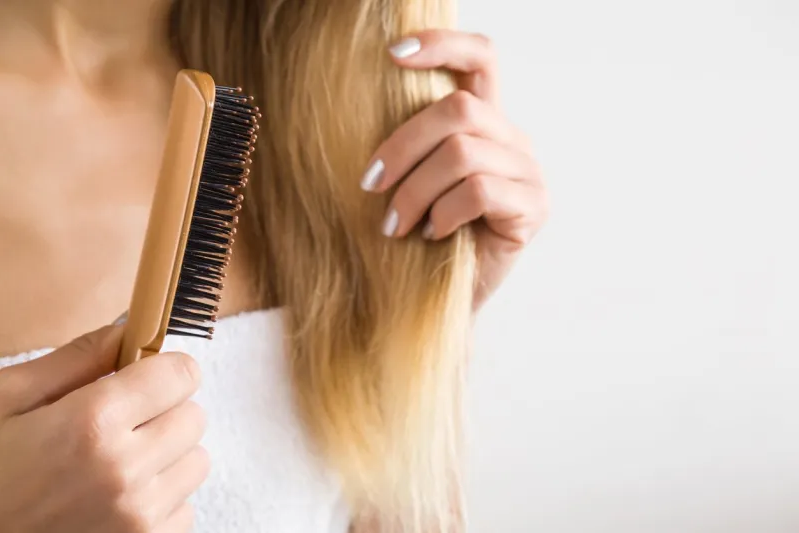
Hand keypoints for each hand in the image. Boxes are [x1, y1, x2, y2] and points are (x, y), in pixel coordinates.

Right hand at [0, 326, 206, 532]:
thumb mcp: (6, 400)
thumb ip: (77, 360)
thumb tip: (129, 329)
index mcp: (92, 423)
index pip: (181, 375)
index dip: (162, 370)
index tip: (142, 377)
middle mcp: (125, 471)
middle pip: (193, 417)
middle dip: (163, 411)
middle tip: (120, 424)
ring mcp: (137, 517)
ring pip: (195, 462)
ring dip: (166, 457)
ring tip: (115, 464)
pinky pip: (185, 509)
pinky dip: (161, 501)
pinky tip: (117, 500)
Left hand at [361, 30, 547, 307]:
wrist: (440, 299)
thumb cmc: (419, 237)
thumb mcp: (410, 179)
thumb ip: (410, 142)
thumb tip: (361, 100)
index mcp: (485, 122)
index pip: (480, 58)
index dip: (443, 45)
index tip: (392, 54)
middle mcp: (513, 139)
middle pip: (458, 110)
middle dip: (402, 146)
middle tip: (370, 185)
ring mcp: (528, 173)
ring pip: (462, 153)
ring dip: (415, 191)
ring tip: (396, 225)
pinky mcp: (533, 209)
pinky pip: (477, 192)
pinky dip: (443, 214)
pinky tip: (433, 235)